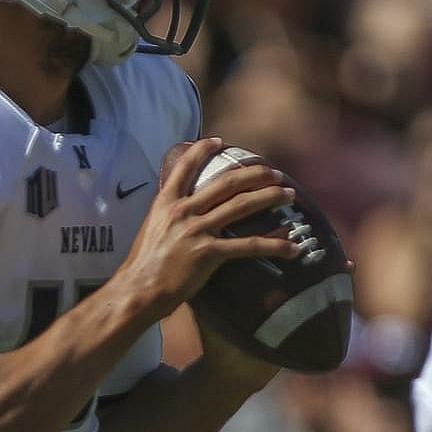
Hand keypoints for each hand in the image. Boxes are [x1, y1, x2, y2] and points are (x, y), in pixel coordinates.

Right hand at [113, 138, 301, 319]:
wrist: (138, 290)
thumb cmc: (143, 264)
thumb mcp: (151, 229)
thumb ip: (168, 214)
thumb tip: (182, 208)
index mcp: (166, 202)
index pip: (185, 167)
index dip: (203, 150)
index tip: (218, 141)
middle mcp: (183, 211)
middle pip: (227, 182)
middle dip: (255, 174)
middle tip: (275, 173)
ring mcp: (197, 230)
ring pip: (242, 205)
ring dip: (270, 197)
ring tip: (288, 194)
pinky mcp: (209, 253)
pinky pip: (249, 245)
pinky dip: (275, 246)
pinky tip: (293, 248)